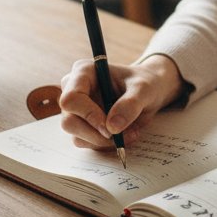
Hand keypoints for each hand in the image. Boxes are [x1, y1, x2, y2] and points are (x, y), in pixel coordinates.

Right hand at [58, 53, 184, 151]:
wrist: (148, 93)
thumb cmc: (144, 83)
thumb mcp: (144, 89)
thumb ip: (130, 104)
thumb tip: (112, 127)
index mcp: (84, 72)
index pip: (71, 98)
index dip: (88, 115)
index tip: (109, 128)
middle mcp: (74, 90)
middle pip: (69, 121)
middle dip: (96, 134)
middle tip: (120, 136)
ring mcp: (77, 110)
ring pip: (77, 136)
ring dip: (104, 141)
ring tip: (130, 133)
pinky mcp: (82, 125)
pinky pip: (86, 143)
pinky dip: (106, 144)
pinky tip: (124, 135)